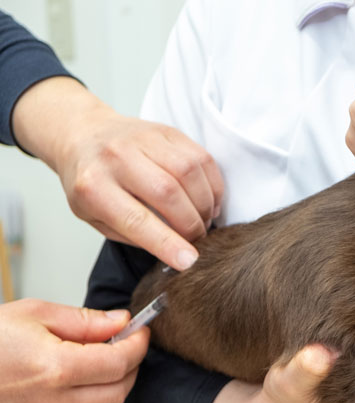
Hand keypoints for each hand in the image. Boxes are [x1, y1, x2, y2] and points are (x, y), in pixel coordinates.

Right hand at [0, 299, 148, 402]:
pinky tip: (79, 370)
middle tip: (127, 342)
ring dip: (114, 379)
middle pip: (120, 390)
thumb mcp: (34, 314)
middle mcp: (52, 402)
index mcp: (53, 369)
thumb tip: (120, 322)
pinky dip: (91, 390)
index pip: (119, 363)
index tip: (140, 330)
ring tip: (101, 353)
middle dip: (132, 364)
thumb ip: (85, 321)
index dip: (137, 345)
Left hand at [12, 77, 223, 270]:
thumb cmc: (90, 182)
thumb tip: (175, 252)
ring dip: (204, 204)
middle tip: (196, 238)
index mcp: (92, 186)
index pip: (136, 220)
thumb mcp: (95, 217)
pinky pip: (201, 158)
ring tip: (203, 218)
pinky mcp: (167, 131)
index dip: (167, 242)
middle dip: (191, 224)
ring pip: (189, 172)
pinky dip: (212, 185)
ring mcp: (143, 139)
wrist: (83, 135)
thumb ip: (132, 234)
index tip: (188, 261)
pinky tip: (208, 200)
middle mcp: (117, 157)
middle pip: (168, 193)